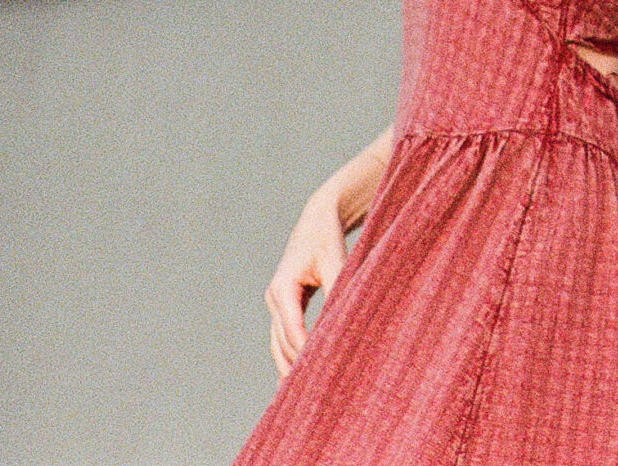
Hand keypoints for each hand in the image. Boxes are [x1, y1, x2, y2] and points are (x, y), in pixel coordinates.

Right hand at [264, 196, 350, 377]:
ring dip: (288, 367)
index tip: (316, 372)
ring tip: (297, 398)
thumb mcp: (335, 261)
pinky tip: (294, 379)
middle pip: (282, 341)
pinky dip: (289, 356)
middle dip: (295, 366)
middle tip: (312, 394)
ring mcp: (277, 303)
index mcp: (282, 287)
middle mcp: (275, 298)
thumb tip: (343, 319)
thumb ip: (338, 289)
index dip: (304, 351)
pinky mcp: (286, 306)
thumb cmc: (328, 238)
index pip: (292, 328)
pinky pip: (284, 337)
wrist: (318, 219)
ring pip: (279, 343)